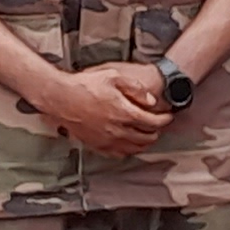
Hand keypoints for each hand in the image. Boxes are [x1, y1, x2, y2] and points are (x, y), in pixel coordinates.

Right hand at [32, 60, 167, 161]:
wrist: (61, 98)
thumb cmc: (85, 85)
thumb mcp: (113, 76)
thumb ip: (135, 88)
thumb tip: (151, 101)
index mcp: (124, 112)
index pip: (153, 122)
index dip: (164, 120)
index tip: (168, 116)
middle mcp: (118, 130)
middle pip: (146, 138)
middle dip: (156, 132)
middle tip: (159, 126)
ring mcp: (107, 140)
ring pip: (134, 148)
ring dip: (145, 143)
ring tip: (148, 136)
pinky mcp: (97, 145)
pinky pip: (118, 154)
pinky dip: (129, 151)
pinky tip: (129, 145)